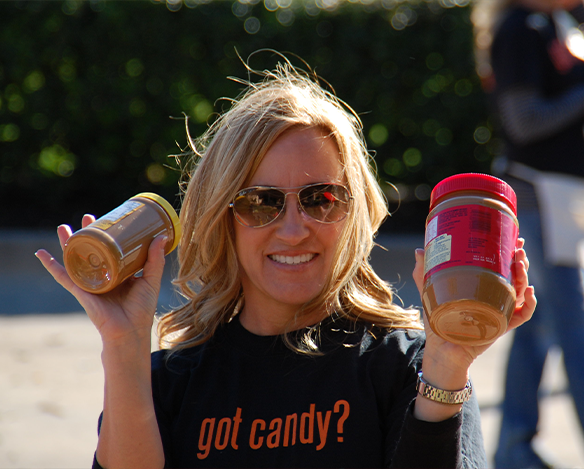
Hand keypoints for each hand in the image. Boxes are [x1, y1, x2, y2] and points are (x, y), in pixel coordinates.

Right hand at [35, 214, 166, 344]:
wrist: (129, 331)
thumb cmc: (141, 309)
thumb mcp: (151, 280)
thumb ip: (156, 260)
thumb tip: (162, 236)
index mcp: (119, 273)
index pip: (111, 250)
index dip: (109, 236)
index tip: (109, 220)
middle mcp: (103, 276)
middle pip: (92, 251)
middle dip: (87, 234)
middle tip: (88, 217)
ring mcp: (90, 283)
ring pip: (75, 259)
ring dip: (67, 244)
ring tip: (62, 227)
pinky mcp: (80, 291)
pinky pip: (63, 276)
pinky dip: (51, 265)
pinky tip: (40, 253)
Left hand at [412, 237, 535, 371]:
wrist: (440, 349)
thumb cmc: (438, 321)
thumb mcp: (431, 293)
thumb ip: (424, 273)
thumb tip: (419, 250)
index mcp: (481, 286)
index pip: (500, 266)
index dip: (510, 252)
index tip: (515, 239)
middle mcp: (493, 297)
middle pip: (514, 276)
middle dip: (520, 261)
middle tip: (518, 250)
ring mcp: (499, 311)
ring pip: (520, 292)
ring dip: (524, 277)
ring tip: (519, 265)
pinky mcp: (500, 326)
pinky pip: (521, 315)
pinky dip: (528, 304)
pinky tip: (528, 292)